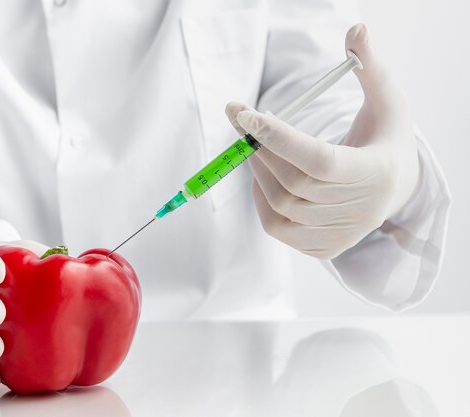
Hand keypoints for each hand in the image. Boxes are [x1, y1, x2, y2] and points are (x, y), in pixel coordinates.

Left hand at [226, 24, 419, 259]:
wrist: (396, 186)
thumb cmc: (384, 137)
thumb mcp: (387, 101)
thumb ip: (371, 67)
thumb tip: (356, 29)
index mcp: (378, 172)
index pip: (319, 160)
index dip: (278, 138)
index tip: (243, 114)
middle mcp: (362, 210)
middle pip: (294, 186)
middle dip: (260, 151)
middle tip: (245, 124)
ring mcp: (343, 234)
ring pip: (280, 209)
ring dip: (257, 174)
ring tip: (256, 148)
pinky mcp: (326, 247)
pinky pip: (278, 230)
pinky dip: (262, 202)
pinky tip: (265, 178)